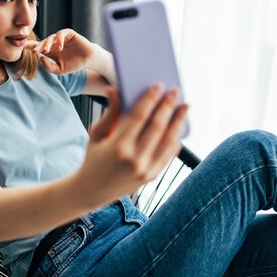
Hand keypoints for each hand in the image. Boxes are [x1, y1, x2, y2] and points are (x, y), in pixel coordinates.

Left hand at [24, 29, 94, 75]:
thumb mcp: (59, 70)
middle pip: (42, 42)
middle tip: (34, 52)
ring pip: (51, 37)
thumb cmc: (74, 65)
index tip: (22, 48)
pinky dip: (59, 40)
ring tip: (46, 50)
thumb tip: (40, 58)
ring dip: (47, 43)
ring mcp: (61, 38)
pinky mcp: (68, 33)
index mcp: (50, 51)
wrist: (88, 60)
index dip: (30, 46)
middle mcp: (54, 43)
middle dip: (38, 46)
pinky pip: (61, 34)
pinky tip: (60, 47)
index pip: (37, 47)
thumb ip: (49, 67)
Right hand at [75, 84, 188, 207]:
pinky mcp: (151, 177)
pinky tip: (179, 128)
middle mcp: (134, 159)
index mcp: (118, 146)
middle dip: (168, 106)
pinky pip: (168, 155)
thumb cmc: (93, 158)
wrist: (92, 191)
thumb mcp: (96, 134)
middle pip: (157, 126)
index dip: (150, 99)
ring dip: (178, 121)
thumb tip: (115, 89)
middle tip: (175, 91)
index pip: (139, 116)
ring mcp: (145, 170)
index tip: (159, 86)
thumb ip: (110, 112)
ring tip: (184, 107)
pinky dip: (175, 140)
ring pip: (168, 140)